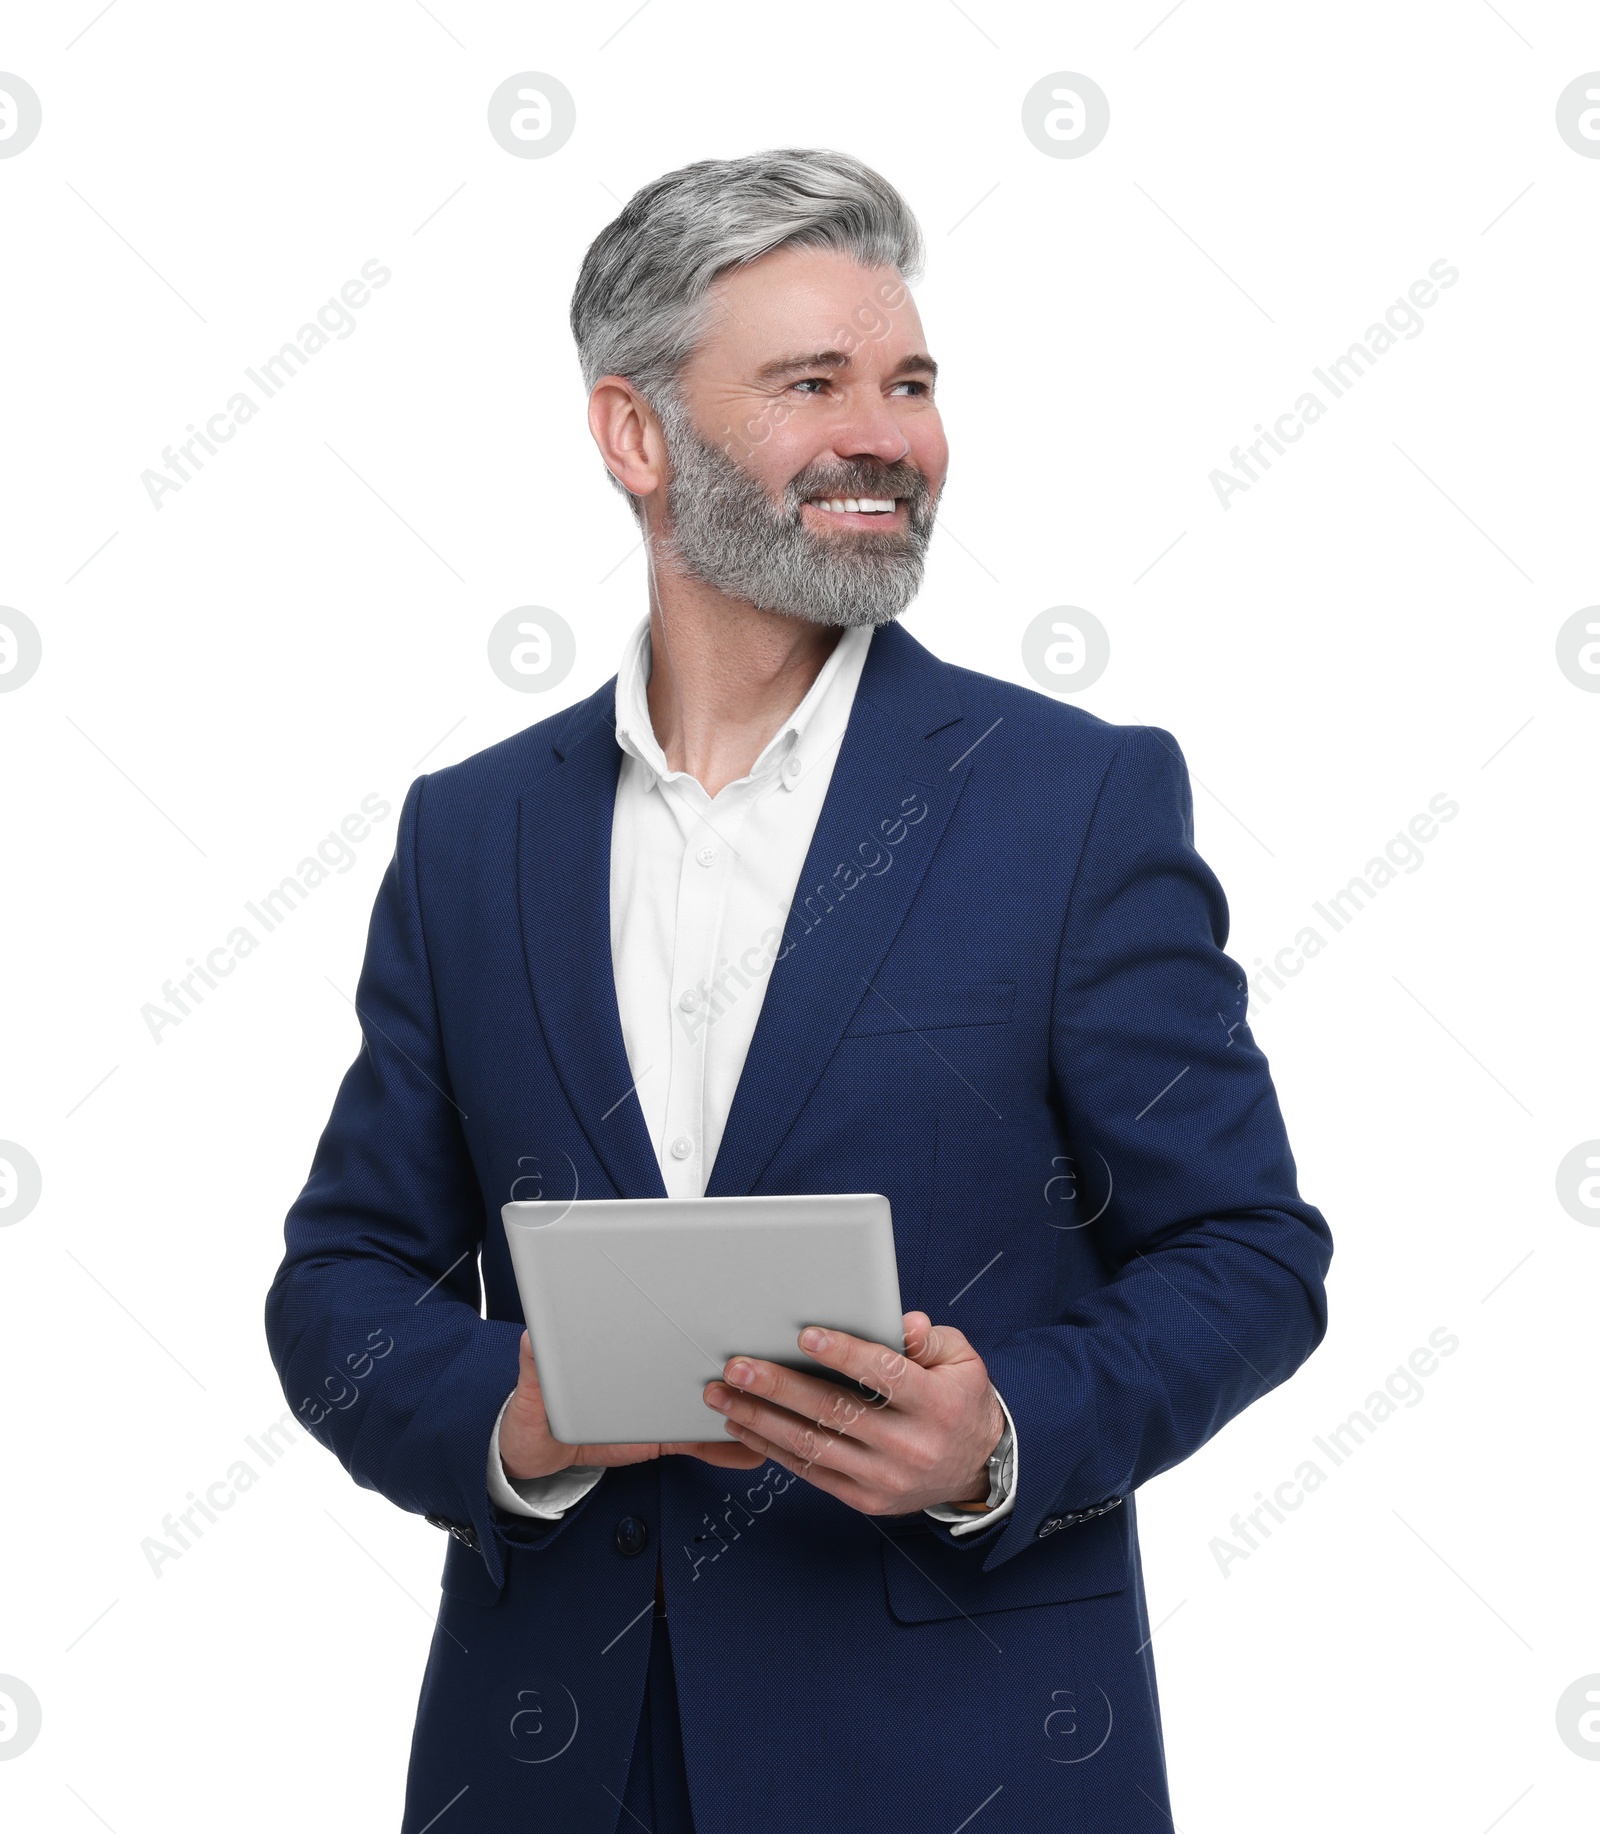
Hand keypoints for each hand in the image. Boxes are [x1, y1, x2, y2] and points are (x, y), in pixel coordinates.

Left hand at [499, 1330, 767, 1482]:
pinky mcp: (661, 1434)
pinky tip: (748, 1453)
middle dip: (734, 1358)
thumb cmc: (528, 1414)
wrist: (532, 1459)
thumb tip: (533, 1339)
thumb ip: (534, 1368)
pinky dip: (724, 1447)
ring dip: (740, 1402)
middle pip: (696, 1358)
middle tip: (764, 1356)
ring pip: (710, 1399)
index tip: (718, 1305)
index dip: (687, 1312)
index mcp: (617, 1345)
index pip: (657, 1323)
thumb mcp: (527, 1392)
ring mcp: (657, 1402)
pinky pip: (698, 1440)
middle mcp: (645, 1367)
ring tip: (772, 1405)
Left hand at [701, 1311, 1005, 1516]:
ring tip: (724, 1396)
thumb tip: (904, 1325)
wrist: (975, 1468)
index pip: (885, 1375)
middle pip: (836, 1411)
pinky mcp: (865, 1499)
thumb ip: (930, 1339)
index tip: (803, 1336)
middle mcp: (910, 1445)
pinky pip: (811, 1472)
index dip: (844, 1354)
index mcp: (937, 1405)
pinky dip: (773, 1449)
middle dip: (780, 1387)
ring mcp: (885, 1477)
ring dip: (761, 1420)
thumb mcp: (961, 1361)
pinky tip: (744, 1427)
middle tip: (738, 1366)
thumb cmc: (958, 1401)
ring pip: (814, 1445)